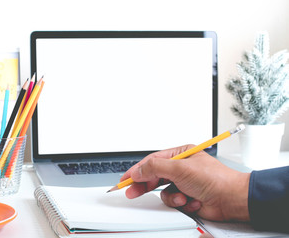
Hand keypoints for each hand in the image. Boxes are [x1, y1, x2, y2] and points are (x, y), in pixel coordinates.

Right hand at [121, 145, 249, 220]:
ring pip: (163, 192)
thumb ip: (155, 168)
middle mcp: (181, 168)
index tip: (126, 178)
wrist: (232, 199)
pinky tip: (191, 201)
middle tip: (132, 191)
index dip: (137, 169)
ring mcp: (183, 183)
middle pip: (154, 176)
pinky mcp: (186, 197)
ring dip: (171, 197)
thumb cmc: (215, 179)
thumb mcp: (180, 169)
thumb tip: (139, 169)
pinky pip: (173, 201)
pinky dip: (181, 203)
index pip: (152, 161)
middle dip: (146, 185)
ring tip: (181, 197)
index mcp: (180, 154)